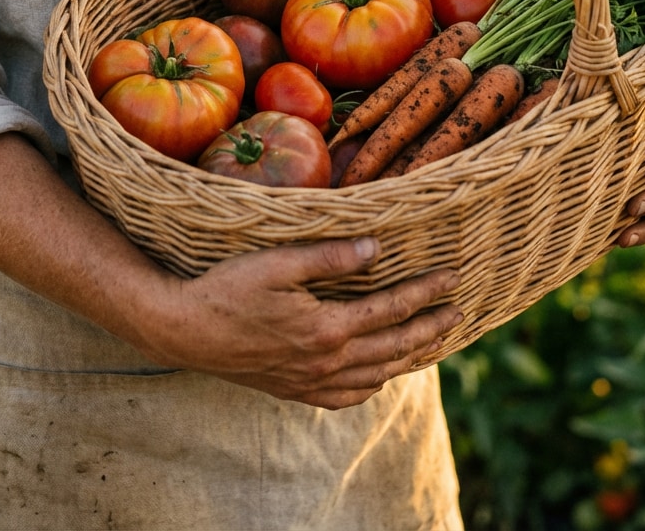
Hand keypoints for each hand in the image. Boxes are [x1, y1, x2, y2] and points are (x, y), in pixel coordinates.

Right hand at [140, 238, 461, 409]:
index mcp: (326, 329)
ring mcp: (311, 382)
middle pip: (394, 345)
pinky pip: (350, 396)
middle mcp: (326, 362)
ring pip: (378, 374)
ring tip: (434, 342)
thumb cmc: (226, 289)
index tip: (452, 278)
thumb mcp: (276, 262)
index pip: (391, 309)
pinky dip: (375, 383)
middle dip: (431, 327)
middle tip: (460, 312)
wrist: (184, 333)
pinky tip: (381, 373)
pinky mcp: (295, 390)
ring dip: (411, 357)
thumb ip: (328, 257)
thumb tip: (374, 248)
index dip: (425, 292)